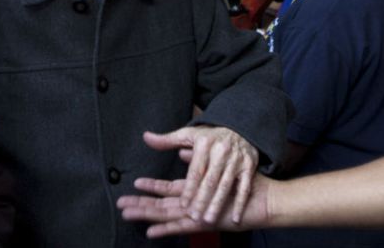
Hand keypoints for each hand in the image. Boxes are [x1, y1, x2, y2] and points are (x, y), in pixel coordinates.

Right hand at [118, 172, 271, 237]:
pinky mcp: (203, 222)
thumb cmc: (242, 183)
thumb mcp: (219, 165)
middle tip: (120, 205)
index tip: (133, 186)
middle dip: (140, 204)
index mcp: (196, 192)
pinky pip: (181, 227)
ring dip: (146, 216)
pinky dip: (165, 230)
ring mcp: (196, 215)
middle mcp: (193, 206)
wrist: (262, 199)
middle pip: (161, 205)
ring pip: (165, 216)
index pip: (167, 191)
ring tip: (127, 214)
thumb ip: (200, 158)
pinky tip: (151, 231)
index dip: (150, 189)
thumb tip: (185, 152)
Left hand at [139, 126, 258, 223]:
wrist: (241, 127)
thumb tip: (146, 138)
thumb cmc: (211, 136)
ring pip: (226, 185)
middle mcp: (222, 151)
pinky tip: (235, 218)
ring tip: (209, 220)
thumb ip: (167, 140)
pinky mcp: (250, 165)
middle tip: (194, 217)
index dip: (189, 187)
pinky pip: (244, 187)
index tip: (183, 204)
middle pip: (210, 180)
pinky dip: (240, 203)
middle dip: (202, 200)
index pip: (196, 170)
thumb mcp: (189, 135)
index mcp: (205, 144)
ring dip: (218, 204)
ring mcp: (237, 160)